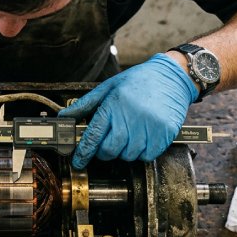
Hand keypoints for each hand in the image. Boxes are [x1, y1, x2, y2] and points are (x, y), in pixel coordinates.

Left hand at [58, 54, 198, 167]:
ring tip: (128, 135)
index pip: (93, 136)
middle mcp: (131, 116)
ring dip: (124, 151)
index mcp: (114, 104)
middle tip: (107, 143)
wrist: (172, 76)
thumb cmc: (139, 81)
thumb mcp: (108, 87)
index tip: (78, 161)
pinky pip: (147, 155)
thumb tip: (65, 116)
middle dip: (104, 151)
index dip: (83, 153)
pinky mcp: (164, 133)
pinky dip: (141, 152)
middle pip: (110, 150)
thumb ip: (85, 104)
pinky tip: (142, 138)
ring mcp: (149, 126)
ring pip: (128, 155)